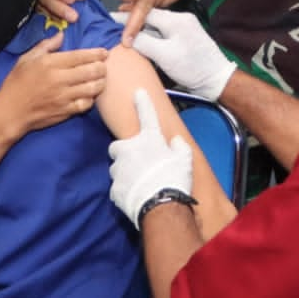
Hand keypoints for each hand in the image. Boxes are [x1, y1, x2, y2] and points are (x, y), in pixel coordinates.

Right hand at [0, 32, 108, 137]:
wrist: (10, 112)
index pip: (81, 56)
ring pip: (92, 88)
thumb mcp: (26, 59)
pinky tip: (90, 94)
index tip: (104, 52)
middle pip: (91, 71)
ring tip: (100, 79)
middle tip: (104, 66)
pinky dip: (91, 98)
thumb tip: (62, 35)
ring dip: (100, 82)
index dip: (96, 53)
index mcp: (50, 64)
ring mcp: (64, 97)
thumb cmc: (16, 84)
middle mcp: (60, 79)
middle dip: (102, 67)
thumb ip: (46, 46)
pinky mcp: (65, 111)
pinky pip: (86, 104)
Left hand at [108, 89, 193, 227]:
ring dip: (124, 172)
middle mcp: (129, 150)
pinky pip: (118, 187)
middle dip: (124, 152)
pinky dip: (125, 190)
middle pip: (117, 147)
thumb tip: (174, 141)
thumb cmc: (175, 178)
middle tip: (137, 162)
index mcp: (148, 139)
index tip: (138, 92)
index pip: (146, 115)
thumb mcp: (185, 159)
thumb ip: (179, 147)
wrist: (161, 205)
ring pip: (116, 168)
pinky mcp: (114, 188)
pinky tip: (136, 196)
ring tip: (139, 182)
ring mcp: (118, 169)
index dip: (143, 103)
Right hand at [111, 8, 235, 100]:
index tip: (109, 17)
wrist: (216, 80)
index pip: (145, 14)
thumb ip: (144, 42)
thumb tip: (126, 37)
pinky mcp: (186, 38)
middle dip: (133, 21)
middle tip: (112, 24)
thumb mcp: (164, 55)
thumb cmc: (192, 68)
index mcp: (176, 20)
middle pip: (151, 18)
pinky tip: (141, 40)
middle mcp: (181, 19)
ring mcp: (184, 28)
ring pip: (157, 25)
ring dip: (142, 29)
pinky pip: (163, 33)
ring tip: (123, 32)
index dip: (126, 17)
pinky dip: (151, 36)